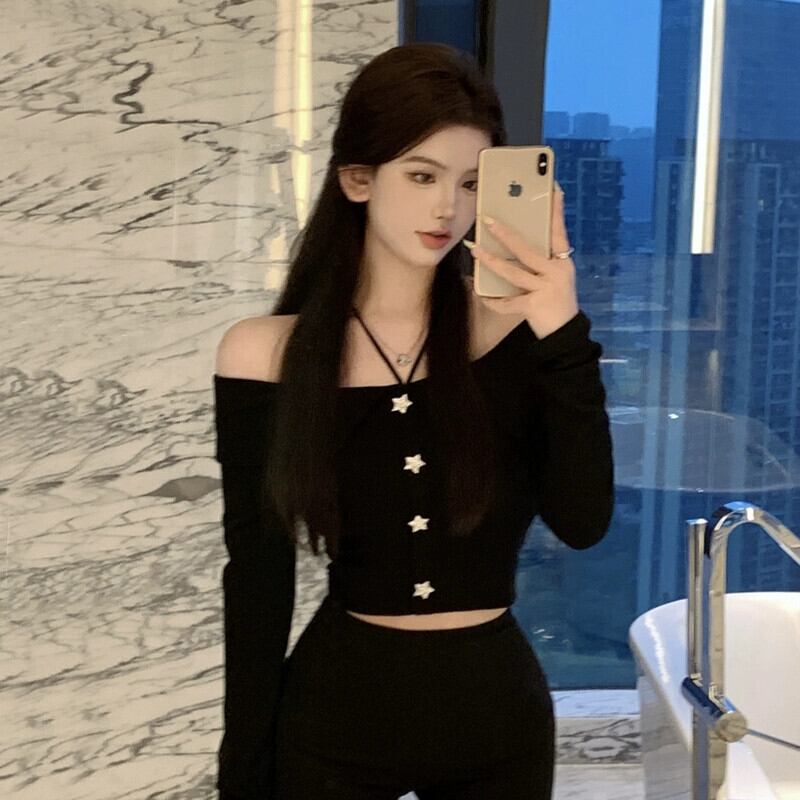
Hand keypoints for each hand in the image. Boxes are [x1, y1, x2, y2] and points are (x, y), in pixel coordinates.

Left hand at [466, 181, 579, 339]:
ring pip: (512, 273)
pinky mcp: (534, 306)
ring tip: (475, 250)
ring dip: (491, 261)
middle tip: (487, 221)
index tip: (553, 188)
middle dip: (505, 234)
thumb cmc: (556, 300)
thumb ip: (543, 260)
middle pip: (527, 250)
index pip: (559, 231)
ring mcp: (546, 289)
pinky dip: (492, 299)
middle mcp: (557, 273)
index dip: (556, 210)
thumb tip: (515, 241)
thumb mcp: (556, 276)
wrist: (565, 333)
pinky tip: (479, 293)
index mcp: (563, 262)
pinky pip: (507, 302)